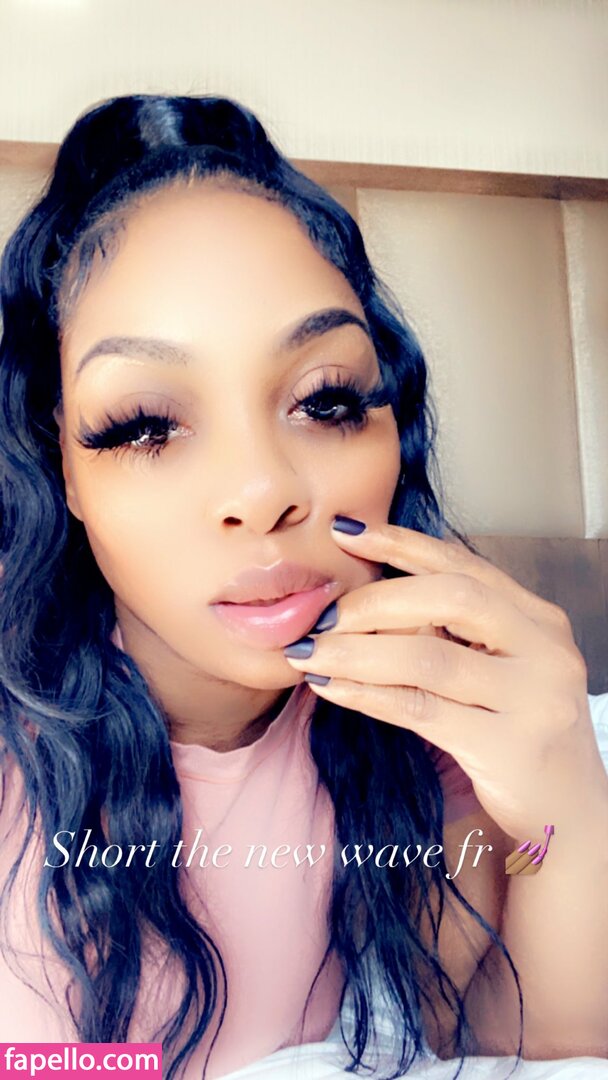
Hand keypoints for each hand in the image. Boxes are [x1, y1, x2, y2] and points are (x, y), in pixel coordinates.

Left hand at [283, 519, 607, 840]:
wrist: (571, 816)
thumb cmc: (521, 734)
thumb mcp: (503, 670)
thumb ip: (457, 634)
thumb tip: (367, 602)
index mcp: (540, 620)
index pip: (465, 565)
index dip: (403, 545)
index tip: (347, 534)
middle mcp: (545, 650)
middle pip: (450, 598)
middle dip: (375, 600)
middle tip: (323, 615)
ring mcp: (533, 698)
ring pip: (427, 658)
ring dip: (356, 651)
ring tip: (309, 652)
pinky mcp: (509, 747)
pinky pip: (419, 709)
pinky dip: (366, 694)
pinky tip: (331, 687)